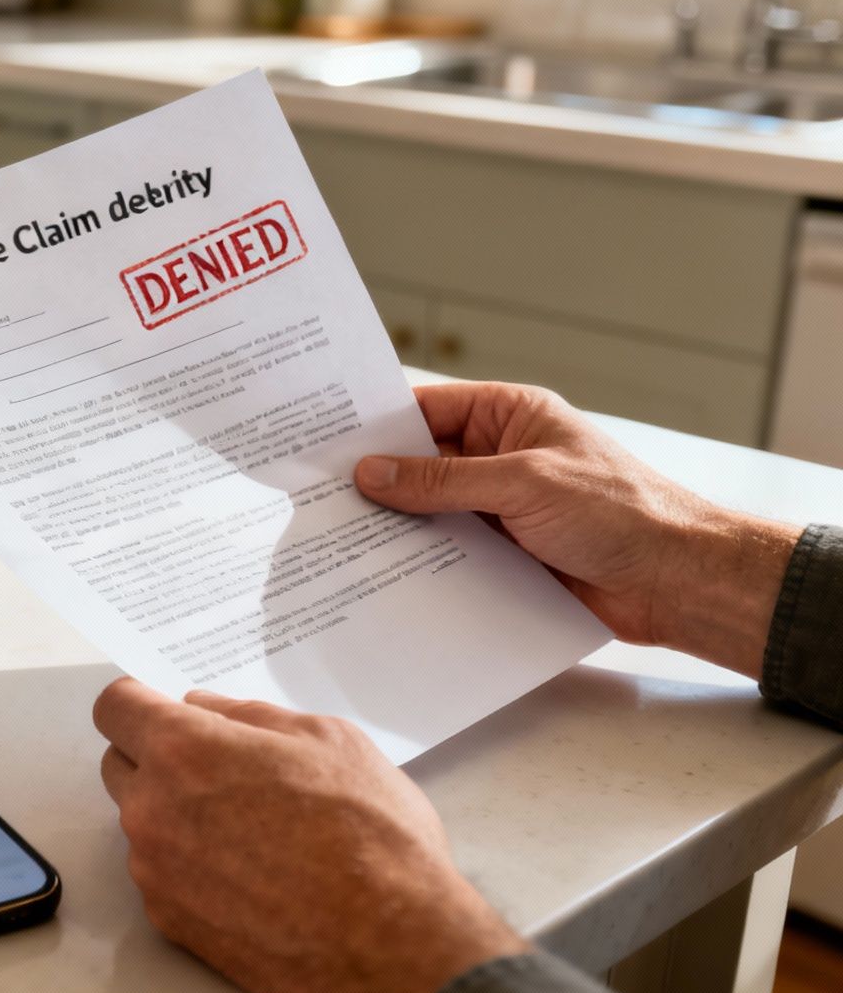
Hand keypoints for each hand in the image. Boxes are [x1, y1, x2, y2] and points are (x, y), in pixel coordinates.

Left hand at [95, 679, 524, 992]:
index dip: (140, 702)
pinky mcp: (167, 921)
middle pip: (119, 764)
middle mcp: (151, 810)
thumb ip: (251, 716)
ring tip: (249, 829)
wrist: (389, 946)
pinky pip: (160, 874)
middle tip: (219, 768)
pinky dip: (189, 867)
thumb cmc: (370, 835)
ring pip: (141, 822)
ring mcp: (154, 872)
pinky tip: (249, 876)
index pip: (116, 707)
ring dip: (175, 814)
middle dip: (155, 756)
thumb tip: (206, 709)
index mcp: (184, 751)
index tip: (163, 708)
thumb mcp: (328, 740)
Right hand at [355, 382, 798, 677]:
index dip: (377, 424)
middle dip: (375, 481)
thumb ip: (444, 480)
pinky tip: (379, 578)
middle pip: (419, 465)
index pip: (427, 410)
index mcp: (511, 417)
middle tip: (315, 496)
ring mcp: (499, 511)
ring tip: (334, 540)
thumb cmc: (623, 511)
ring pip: (429, 515)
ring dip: (394, 529)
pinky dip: (418, 567)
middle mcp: (500, 459)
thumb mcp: (524, 483)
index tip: (324, 441)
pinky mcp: (502, 558)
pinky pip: (447, 558)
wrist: (678, 581)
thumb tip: (373, 473)